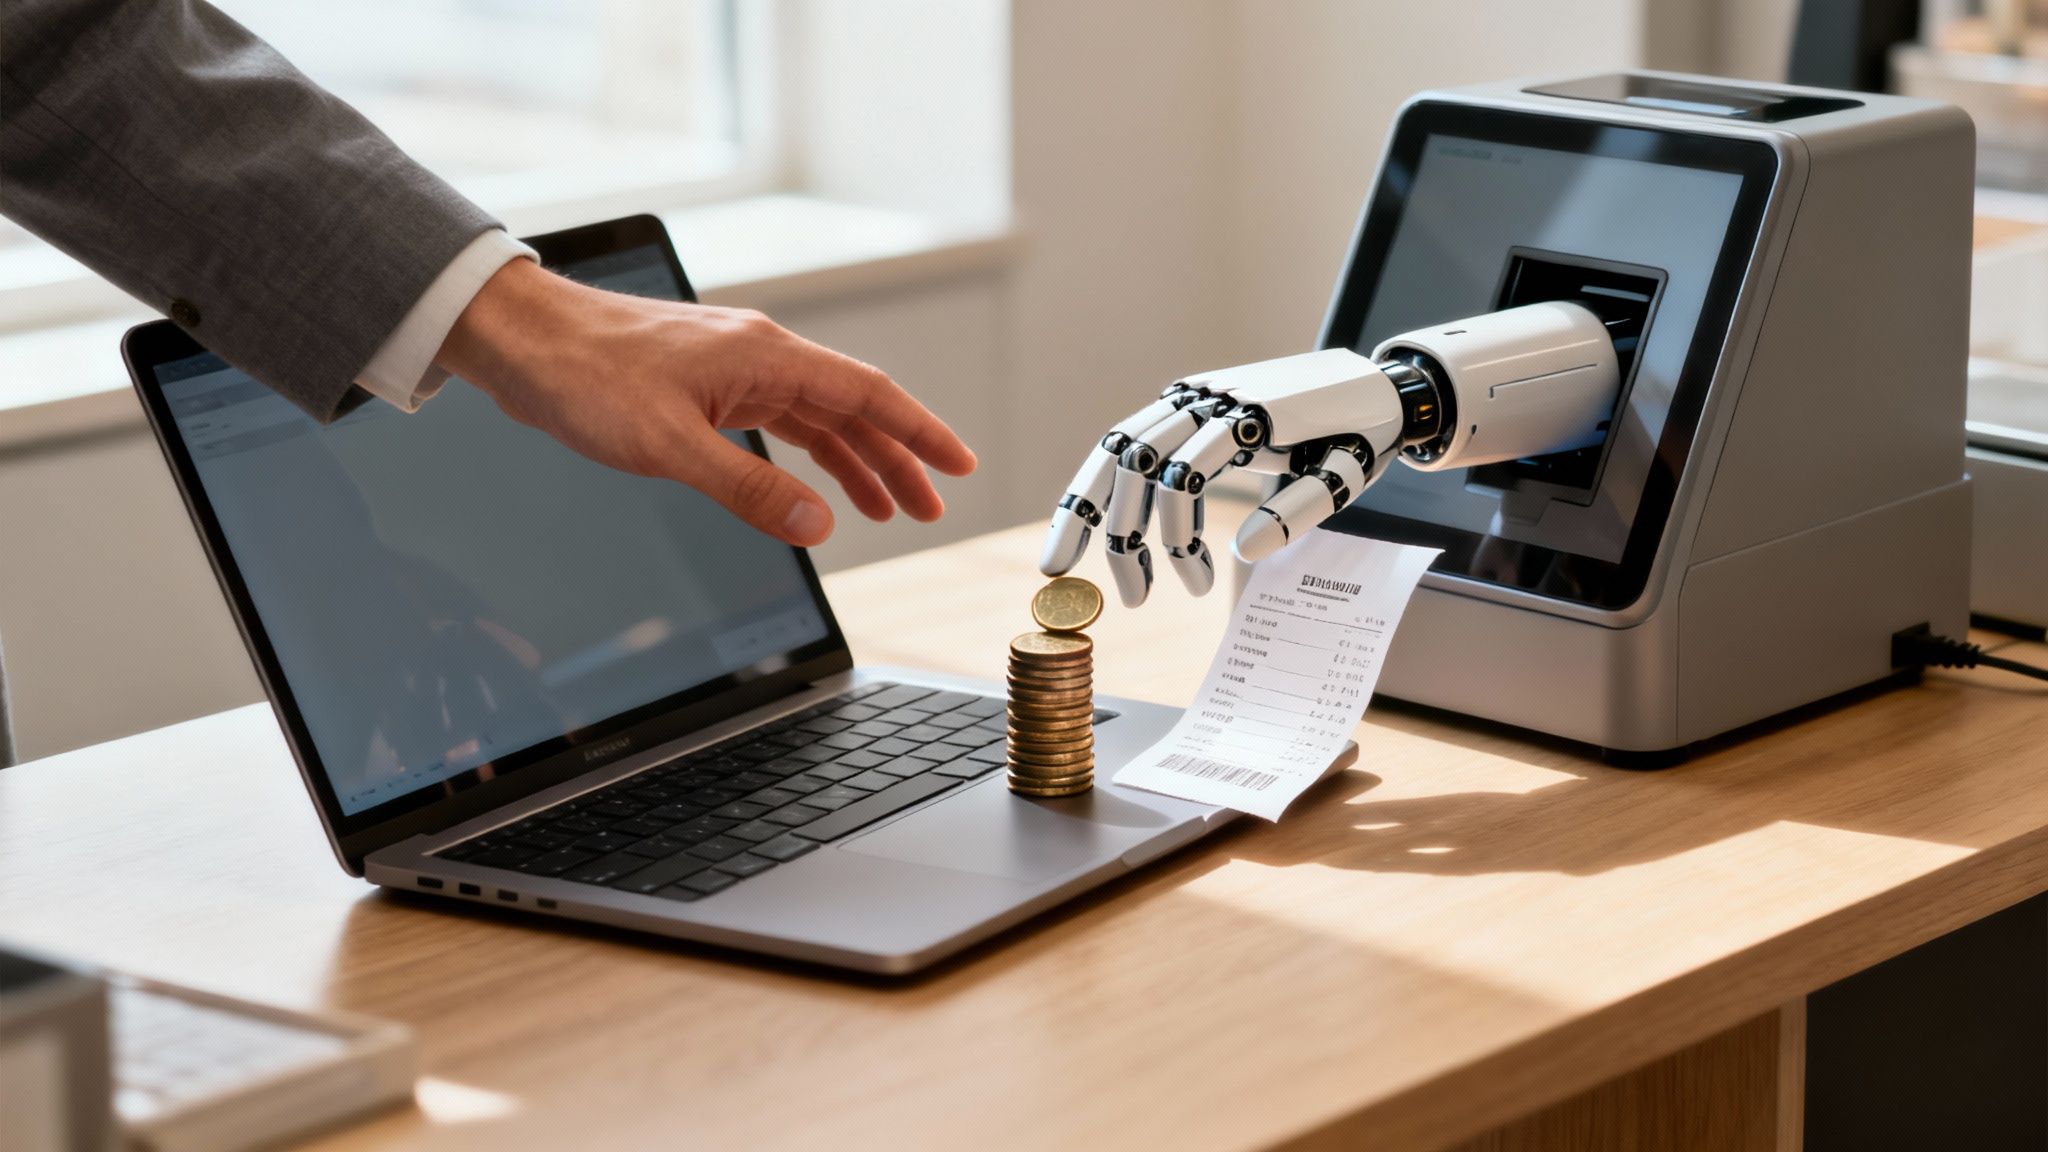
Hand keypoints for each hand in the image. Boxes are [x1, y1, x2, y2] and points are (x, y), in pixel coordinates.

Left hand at [435, 257, 976, 546]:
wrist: (521, 340)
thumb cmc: (585, 377)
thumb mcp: (670, 446)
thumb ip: (749, 488)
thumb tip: (819, 525)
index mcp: (764, 356)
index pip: (866, 394)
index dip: (918, 433)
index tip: (959, 465)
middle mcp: (759, 356)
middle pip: (850, 410)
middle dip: (896, 460)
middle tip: (929, 509)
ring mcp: (733, 370)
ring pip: (815, 418)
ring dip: (853, 463)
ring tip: (884, 510)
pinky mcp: (705, 387)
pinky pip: (777, 421)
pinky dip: (805, 455)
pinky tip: (813, 484)